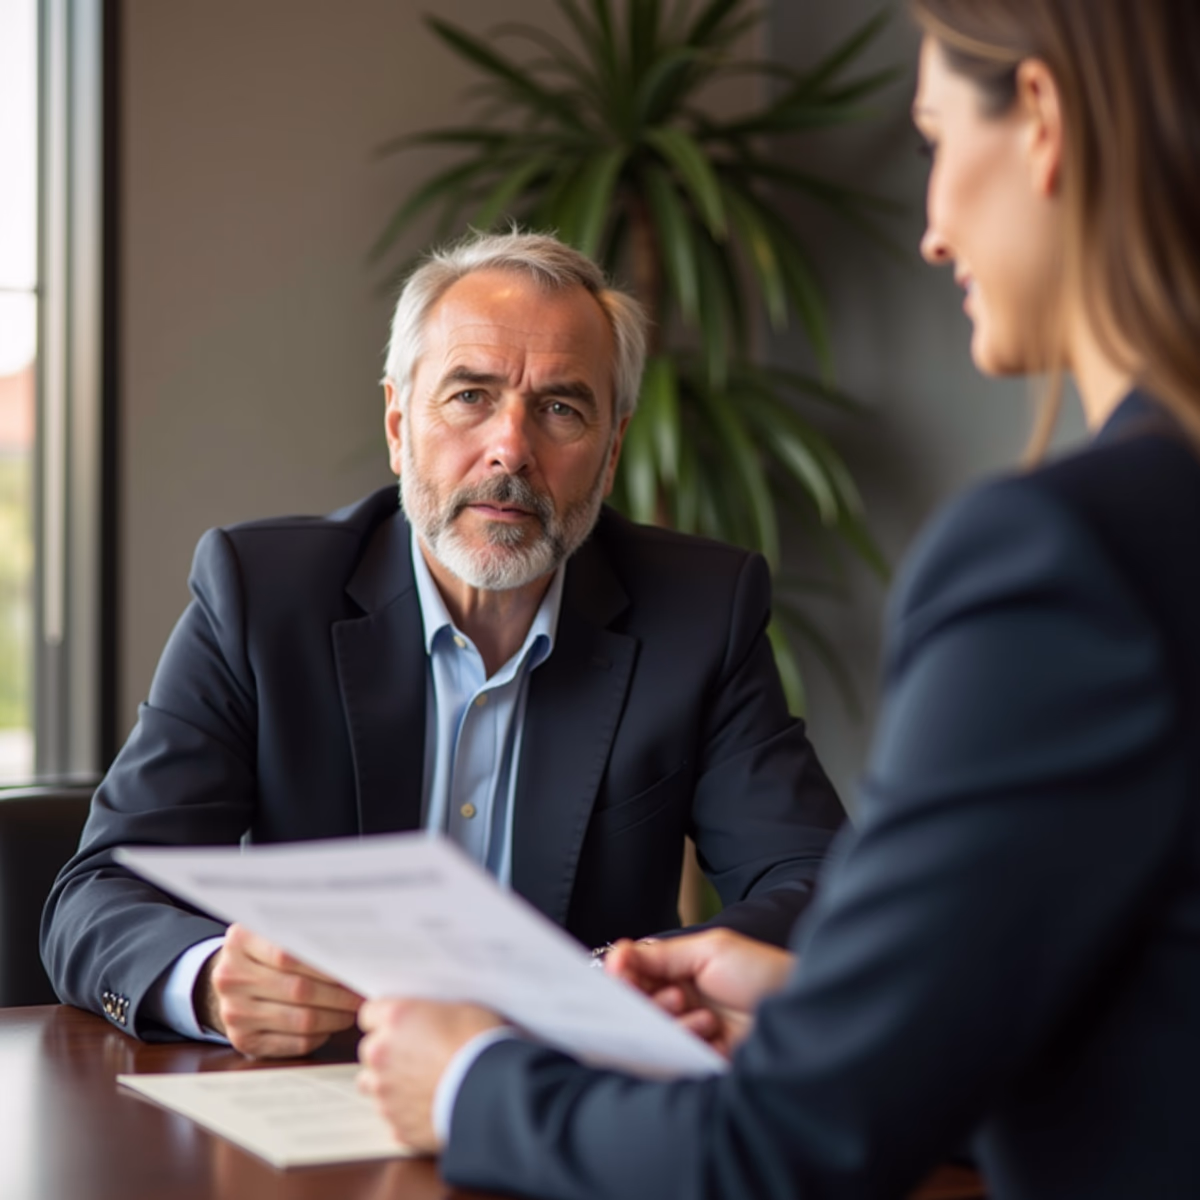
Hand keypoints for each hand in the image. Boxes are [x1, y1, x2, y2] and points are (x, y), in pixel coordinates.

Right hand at [195, 923, 363, 1057]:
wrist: (232, 980)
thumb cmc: (266, 952)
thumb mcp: (276, 933)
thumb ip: (306, 937)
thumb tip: (354, 949)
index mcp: (240, 941)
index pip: (290, 954)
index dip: (327, 964)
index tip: (355, 968)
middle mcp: (231, 977)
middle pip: (298, 989)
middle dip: (339, 995)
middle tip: (362, 994)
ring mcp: (233, 1011)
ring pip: (300, 1019)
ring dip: (335, 1017)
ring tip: (352, 1010)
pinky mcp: (242, 1040)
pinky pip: (292, 1043)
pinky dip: (319, 1036)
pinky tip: (331, 1026)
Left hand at [357, 998, 504, 1153]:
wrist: (494, 1092)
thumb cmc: (482, 1044)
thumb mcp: (460, 1008)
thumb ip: (430, 1013)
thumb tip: (429, 1019)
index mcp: (396, 1018)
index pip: (369, 1013)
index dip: (388, 1020)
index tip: (403, 1025)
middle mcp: (381, 1054)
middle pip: (369, 1050)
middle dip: (388, 1052)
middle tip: (417, 1054)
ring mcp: (385, 1093)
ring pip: (373, 1086)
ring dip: (390, 1083)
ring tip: (422, 1082)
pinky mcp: (397, 1126)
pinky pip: (393, 1117)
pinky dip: (406, 1112)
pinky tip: (432, 1105)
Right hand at [606, 928, 794, 1057]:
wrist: (801, 1007)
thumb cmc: (761, 971)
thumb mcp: (710, 950)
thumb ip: (662, 954)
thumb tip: (619, 953)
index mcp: (677, 970)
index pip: (634, 974)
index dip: (624, 976)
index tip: (620, 975)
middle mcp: (679, 999)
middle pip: (638, 1006)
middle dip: (649, 1002)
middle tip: (677, 996)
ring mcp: (688, 1029)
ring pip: (654, 1033)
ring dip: (675, 1023)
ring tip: (704, 1017)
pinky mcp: (699, 1057)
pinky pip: (674, 1057)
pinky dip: (689, 1045)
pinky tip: (713, 1036)